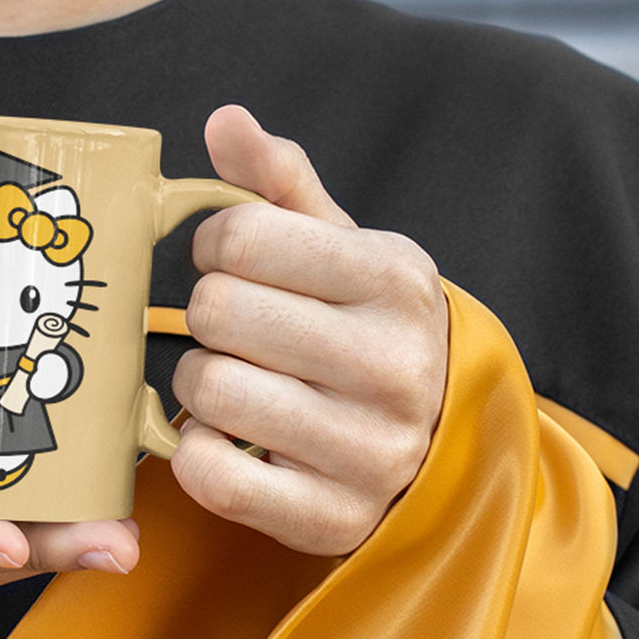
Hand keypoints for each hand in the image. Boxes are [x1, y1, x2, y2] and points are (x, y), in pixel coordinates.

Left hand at [169, 106, 447, 556]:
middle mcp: (392, 365)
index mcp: (392, 280)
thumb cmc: (367, 322)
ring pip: (209, 388)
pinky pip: (211, 473)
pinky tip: (230, 436)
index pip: (241, 237)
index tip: (230, 259)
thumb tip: (225, 120)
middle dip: (208, 311)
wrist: (442, 441)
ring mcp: (368, 450)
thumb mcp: (341, 241)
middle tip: (235, 324)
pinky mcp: (333, 517)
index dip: (215, 243)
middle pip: (217, 310)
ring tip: (236, 376)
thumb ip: (277, 179)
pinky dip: (197, 451)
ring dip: (200, 380)